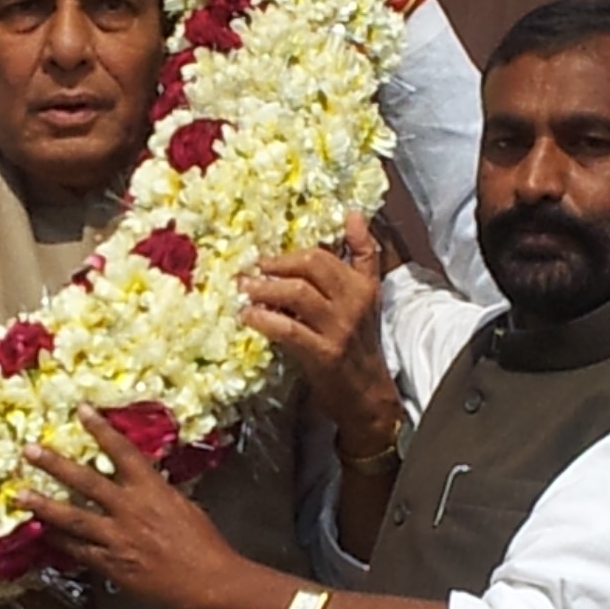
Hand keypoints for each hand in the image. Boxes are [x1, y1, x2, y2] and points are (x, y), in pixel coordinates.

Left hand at [24, 411, 251, 608]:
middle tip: (30, 451)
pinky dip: (60, 541)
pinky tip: (44, 534)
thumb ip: (157, 494)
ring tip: (21, 495)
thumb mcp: (184, 508)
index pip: (123, 451)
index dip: (101, 429)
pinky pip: (78, 550)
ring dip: (44, 505)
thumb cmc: (205, 545)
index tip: (82, 410)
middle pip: (86, 482)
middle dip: (55, 464)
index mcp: (152, 490)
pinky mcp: (112, 565)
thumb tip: (142, 483)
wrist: (210, 582)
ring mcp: (117, 538)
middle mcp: (130, 509)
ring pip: (73, 518)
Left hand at [242, 222, 397, 457]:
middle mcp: (353, 302)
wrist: (367, 394)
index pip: (323, 255)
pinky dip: (264, 319)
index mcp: (362, 284)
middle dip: (274, 263)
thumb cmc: (358, 343)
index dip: (289, 252)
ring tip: (242, 288)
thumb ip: (362, 254)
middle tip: (248, 268)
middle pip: (311, 265)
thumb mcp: (367, 295)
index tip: (263, 253)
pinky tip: (248, 316)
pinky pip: (289, 329)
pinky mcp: (324, 354)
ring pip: (297, 293)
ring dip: (264, 287)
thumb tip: (353, 214)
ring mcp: (339, 328)